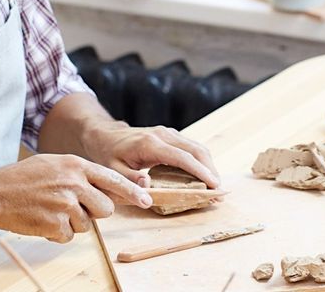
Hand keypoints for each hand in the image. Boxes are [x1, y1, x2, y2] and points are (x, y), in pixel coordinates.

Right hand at [0, 154, 152, 242]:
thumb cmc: (23, 178)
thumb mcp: (54, 164)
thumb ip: (80, 173)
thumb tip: (106, 188)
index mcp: (75, 165)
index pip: (113, 179)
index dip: (132, 191)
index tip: (146, 200)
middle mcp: (74, 183)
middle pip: (106, 208)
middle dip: (95, 212)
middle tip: (74, 208)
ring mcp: (65, 204)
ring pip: (87, 224)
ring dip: (71, 222)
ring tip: (49, 210)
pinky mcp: (55, 223)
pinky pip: (68, 236)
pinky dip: (57, 232)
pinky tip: (42, 219)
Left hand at [83, 123, 221, 188]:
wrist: (105, 135)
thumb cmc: (108, 154)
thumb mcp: (113, 171)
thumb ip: (129, 180)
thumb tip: (148, 187)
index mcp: (150, 144)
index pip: (182, 158)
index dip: (200, 172)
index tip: (214, 185)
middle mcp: (163, 135)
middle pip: (196, 150)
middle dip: (211, 170)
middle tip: (219, 191)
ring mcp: (168, 133)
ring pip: (197, 147)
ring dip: (209, 166)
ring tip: (215, 186)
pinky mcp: (170, 136)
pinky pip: (191, 147)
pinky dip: (202, 161)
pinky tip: (204, 176)